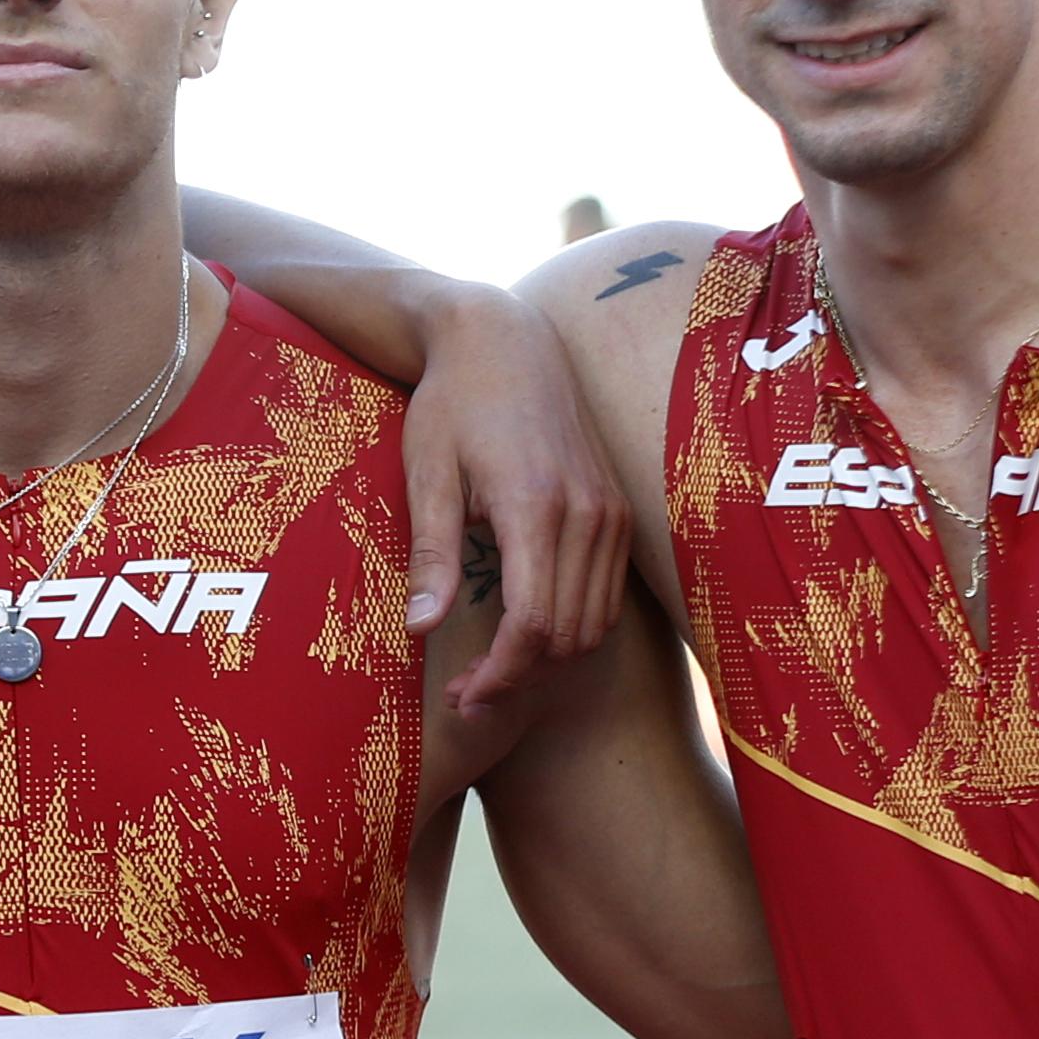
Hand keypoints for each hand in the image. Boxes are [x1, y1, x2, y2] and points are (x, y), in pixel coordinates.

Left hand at [404, 290, 626, 715]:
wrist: (504, 341)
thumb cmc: (453, 404)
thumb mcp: (427, 474)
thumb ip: (430, 553)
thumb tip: (420, 629)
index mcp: (535, 505)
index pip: (533, 622)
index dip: (501, 674)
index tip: (465, 698)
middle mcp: (587, 513)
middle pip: (567, 634)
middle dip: (519, 675)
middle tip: (467, 692)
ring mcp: (611, 512)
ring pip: (594, 623)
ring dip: (548, 658)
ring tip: (493, 668)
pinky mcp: (618, 510)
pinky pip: (607, 595)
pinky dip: (573, 626)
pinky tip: (526, 628)